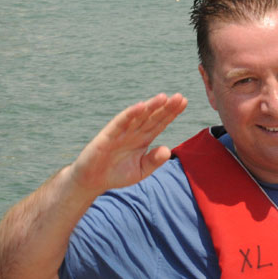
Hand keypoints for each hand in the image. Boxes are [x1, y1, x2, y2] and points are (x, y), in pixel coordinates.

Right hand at [68, 93, 187, 195]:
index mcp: (144, 138)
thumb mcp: (141, 170)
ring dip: (150, 107)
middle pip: (152, 117)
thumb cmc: (117, 174)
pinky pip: (120, 122)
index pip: (160, 123)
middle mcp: (134, 132)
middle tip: (179, 97)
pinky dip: (129, 114)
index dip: (171, 113)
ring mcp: (121, 132)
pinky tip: (140, 107)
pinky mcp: (108, 135)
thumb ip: (154, 161)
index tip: (184, 102)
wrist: (93, 181)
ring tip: (163, 98)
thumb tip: (168, 150)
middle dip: (166, 107)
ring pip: (138, 117)